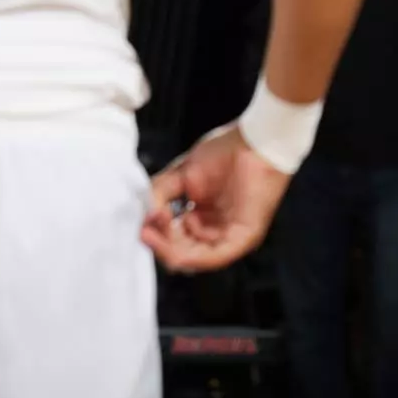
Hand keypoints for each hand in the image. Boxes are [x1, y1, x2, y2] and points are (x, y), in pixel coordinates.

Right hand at [141, 126, 292, 272]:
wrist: (256, 139)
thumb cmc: (225, 151)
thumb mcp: (182, 173)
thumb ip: (160, 193)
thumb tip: (145, 215)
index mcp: (202, 217)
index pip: (174, 238)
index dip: (156, 234)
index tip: (141, 224)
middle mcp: (215, 230)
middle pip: (181, 250)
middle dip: (160, 245)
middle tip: (143, 232)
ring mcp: (230, 235)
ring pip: (195, 257)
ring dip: (170, 251)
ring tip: (151, 236)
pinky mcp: (244, 237)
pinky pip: (216, 257)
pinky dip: (193, 258)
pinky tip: (175, 251)